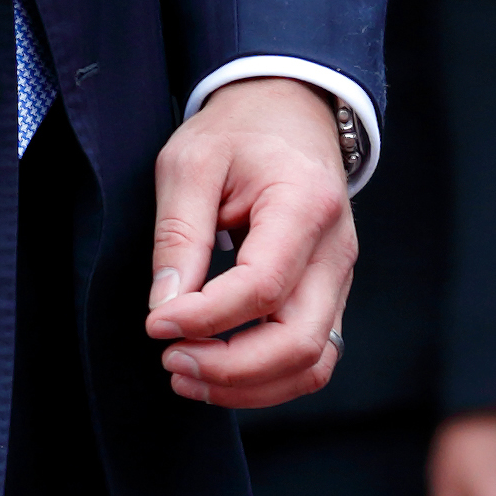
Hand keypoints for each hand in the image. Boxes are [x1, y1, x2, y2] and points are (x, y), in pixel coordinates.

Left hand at [143, 78, 357, 408]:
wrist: (290, 110)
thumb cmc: (239, 132)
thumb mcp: (190, 164)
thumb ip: (179, 236)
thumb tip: (166, 310)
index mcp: (306, 206)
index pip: (263, 288)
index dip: (205, 318)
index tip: (155, 323)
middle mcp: (336, 249)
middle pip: (300, 342)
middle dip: (230, 369)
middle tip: (171, 359)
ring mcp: (339, 276)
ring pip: (313, 363)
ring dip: (249, 386)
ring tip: (186, 373)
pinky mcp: (329, 294)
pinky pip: (312, 356)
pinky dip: (266, 379)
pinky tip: (217, 370)